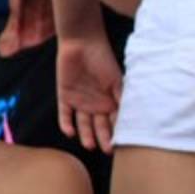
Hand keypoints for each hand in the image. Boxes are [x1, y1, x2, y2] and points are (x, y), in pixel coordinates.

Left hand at [56, 33, 121, 152]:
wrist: (81, 43)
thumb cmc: (103, 60)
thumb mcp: (116, 80)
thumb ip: (121, 98)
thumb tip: (129, 117)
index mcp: (111, 101)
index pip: (115, 121)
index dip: (118, 132)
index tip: (122, 143)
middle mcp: (96, 105)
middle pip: (100, 126)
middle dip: (103, 138)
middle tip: (107, 150)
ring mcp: (80, 102)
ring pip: (83, 124)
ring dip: (86, 135)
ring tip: (89, 145)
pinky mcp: (65, 97)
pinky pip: (65, 114)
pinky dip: (66, 123)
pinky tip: (70, 133)